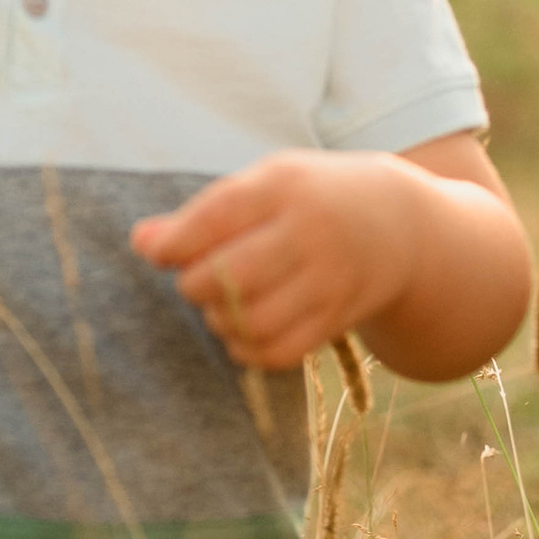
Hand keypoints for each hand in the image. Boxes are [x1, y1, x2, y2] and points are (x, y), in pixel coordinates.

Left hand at [133, 150, 437, 370]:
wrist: (398, 226)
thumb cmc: (310, 200)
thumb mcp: (265, 186)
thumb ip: (204, 214)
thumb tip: (140, 242)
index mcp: (286, 186)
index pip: (217, 217)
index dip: (175, 243)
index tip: (157, 254)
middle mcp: (311, 232)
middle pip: (230, 276)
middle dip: (195, 285)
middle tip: (195, 279)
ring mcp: (329, 279)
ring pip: (251, 321)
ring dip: (219, 320)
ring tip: (220, 304)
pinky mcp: (338, 318)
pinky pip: (277, 352)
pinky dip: (246, 349)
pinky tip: (242, 330)